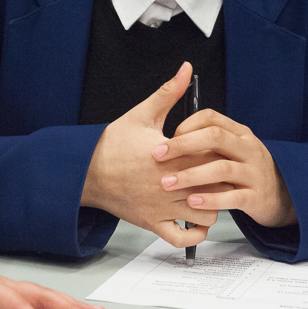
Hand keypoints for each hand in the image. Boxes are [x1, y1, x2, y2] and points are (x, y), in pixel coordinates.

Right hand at [81, 62, 218, 247]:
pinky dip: (195, 233)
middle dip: (222, 180)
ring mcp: (162, 207)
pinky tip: (197, 218)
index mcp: (170, 156)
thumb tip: (185, 69)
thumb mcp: (141, 114)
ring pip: (207, 215)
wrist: (85, 172)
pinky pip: (183, 239)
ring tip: (208, 192)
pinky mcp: (153, 223)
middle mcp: (169, 184)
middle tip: (221, 172)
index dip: (222, 155)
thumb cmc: (112, 145)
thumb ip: (167, 93)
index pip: (212, 158)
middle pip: (215, 187)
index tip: (222, 150)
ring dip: (213, 205)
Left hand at [157, 110, 294, 227]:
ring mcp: (254, 172)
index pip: (212, 118)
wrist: (280, 195)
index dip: (187, 125)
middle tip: (157, 155)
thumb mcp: (234, 148)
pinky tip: (192, 202)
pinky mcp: (255, 197)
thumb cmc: (246, 170)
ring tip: (168, 182)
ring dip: (191, 175)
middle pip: (215, 138)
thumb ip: (210, 140)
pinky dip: (211, 199)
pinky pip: (232, 197)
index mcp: (240, 133)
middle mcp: (248, 149)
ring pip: (222, 168)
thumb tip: (174, 135)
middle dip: (183, 145)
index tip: (166, 137)